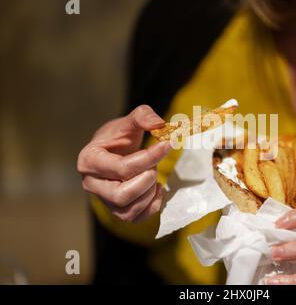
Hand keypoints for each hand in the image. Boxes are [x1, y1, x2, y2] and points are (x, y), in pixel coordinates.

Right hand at [77, 105, 170, 221]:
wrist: (116, 151)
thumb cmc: (120, 137)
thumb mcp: (129, 122)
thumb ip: (143, 116)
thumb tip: (159, 124)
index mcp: (89, 160)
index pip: (121, 168)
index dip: (149, 158)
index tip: (167, 144)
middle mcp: (91, 184)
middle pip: (121, 195)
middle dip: (146, 180)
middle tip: (154, 166)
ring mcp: (103, 200)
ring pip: (127, 211)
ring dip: (149, 193)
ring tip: (153, 175)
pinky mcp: (117, 211)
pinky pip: (135, 218)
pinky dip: (151, 206)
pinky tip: (156, 189)